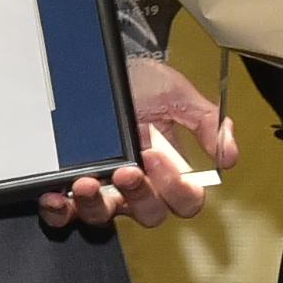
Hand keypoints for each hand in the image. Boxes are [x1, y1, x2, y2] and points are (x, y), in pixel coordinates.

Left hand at [42, 56, 239, 228]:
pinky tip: (54, 198)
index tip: (159, 158)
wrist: (102, 63)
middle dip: (139, 197)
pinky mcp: (70, 186)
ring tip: (85, 183)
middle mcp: (138, 185)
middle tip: (125, 171)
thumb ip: (207, 121)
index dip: (178, 190)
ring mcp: (104, 188)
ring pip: (104, 218)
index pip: (184, 201)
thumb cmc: (141, 81)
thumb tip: (229, 155)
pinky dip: (59, 213)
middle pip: (148, 215)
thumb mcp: (177, 95)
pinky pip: (65, 215)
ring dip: (95, 206)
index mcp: (168, 170)